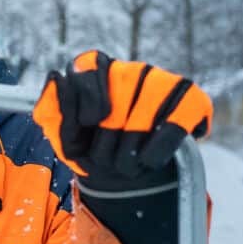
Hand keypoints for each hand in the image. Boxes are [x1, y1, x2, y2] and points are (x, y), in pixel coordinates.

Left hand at [32, 50, 211, 185]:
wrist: (126, 176)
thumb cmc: (90, 148)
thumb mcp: (63, 134)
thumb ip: (51, 109)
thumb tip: (55, 75)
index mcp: (98, 67)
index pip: (83, 69)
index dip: (80, 103)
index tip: (88, 123)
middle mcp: (132, 68)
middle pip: (110, 109)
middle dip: (102, 146)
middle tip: (104, 157)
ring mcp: (163, 81)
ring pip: (137, 125)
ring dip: (125, 159)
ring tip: (124, 164)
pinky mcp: (192, 100)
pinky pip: (170, 132)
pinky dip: (152, 157)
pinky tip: (148, 161)